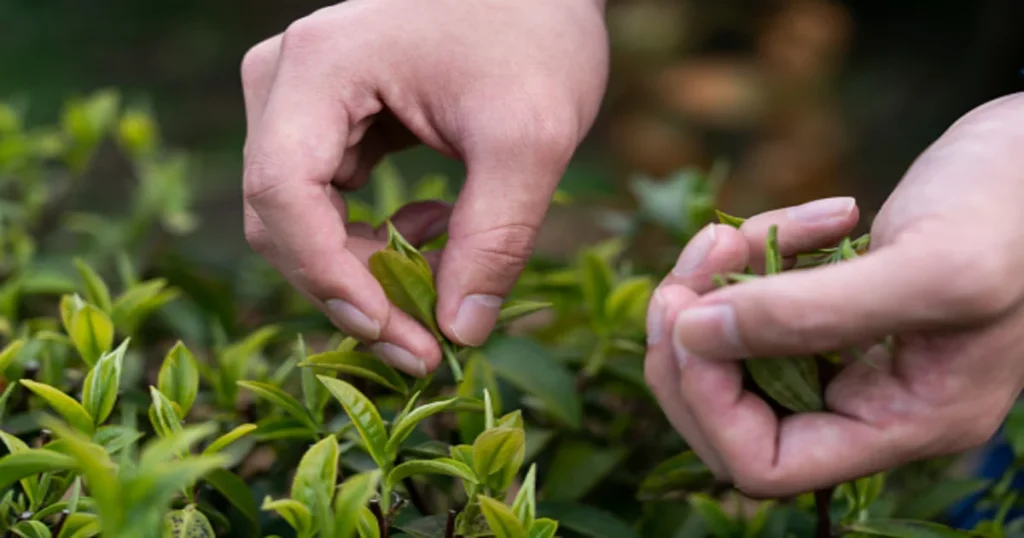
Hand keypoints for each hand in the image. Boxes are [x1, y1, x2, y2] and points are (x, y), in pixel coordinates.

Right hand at [240, 0, 608, 375]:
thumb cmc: (537, 31)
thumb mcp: (532, 137)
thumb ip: (496, 238)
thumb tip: (460, 333)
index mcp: (319, 67)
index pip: (282, 195)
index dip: (330, 279)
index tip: (400, 335)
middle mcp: (287, 79)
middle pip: (281, 217)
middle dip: (352, 291)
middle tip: (427, 345)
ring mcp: (300, 98)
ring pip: (301, 220)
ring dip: (366, 268)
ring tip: (446, 271)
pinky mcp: (327, 117)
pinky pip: (326, 202)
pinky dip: (374, 237)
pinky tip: (435, 227)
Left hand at [645, 93, 1023, 496]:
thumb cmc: (1017, 208)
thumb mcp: (932, 266)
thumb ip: (811, 312)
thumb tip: (691, 336)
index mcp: (904, 421)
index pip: (764, 464)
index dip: (708, 401)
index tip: (692, 319)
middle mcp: (872, 401)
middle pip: (729, 415)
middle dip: (689, 339)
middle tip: (698, 260)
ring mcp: (852, 353)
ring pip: (733, 353)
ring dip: (712, 287)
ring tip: (735, 232)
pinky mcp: (840, 306)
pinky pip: (763, 301)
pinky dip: (756, 256)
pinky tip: (813, 214)